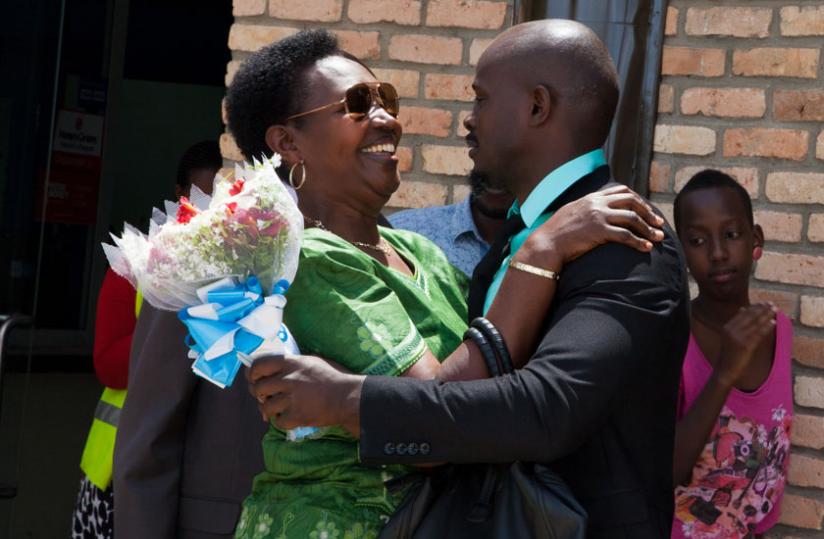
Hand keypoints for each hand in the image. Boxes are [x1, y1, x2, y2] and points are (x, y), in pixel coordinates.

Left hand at [246, 354, 364, 436]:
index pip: (258, 365)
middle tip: (265, 397)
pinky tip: (291, 416)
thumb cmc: (332, 377)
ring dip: (269, 409)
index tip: (254, 379)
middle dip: (258, 394)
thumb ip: (290, 365)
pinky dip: (283, 421)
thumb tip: (268, 371)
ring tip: (279, 408)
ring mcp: (292, 399)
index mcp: (291, 363)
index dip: (252, 373)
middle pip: (258, 388)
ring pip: (265, 407)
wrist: (348, 397)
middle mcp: (289, 379)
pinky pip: (278, 422)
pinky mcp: (297, 416)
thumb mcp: (311, 362)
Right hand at [519, 185, 664, 269]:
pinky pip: (625, 235)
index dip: (638, 199)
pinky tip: (646, 248)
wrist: (546, 244)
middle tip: (659, 223)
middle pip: (631, 201)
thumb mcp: (571, 213)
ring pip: (632, 218)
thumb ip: (586, 209)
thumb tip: (597, 213)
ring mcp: (597, 216)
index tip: (646, 210)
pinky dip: (638, 241)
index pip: (621, 191)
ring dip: (648, 228)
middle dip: (648, 212)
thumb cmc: (557, 233)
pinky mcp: (598, 231)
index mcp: (591, 197)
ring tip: (659, 238)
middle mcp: (596, 203)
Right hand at [715, 303, 775, 387]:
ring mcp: (738, 338)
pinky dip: (766, 327)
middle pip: (749, 317)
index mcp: (727, 327)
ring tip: (775, 310)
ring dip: (766, 315)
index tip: (763, 302)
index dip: (754, 307)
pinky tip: (773, 322)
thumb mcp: (729, 336)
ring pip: (755, 324)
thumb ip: (736, 323)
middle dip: (762, 309)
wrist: (725, 370)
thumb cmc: (729, 353)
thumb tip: (743, 308)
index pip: (743, 314)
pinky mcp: (745, 346)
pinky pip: (758, 334)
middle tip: (772, 303)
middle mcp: (731, 331)